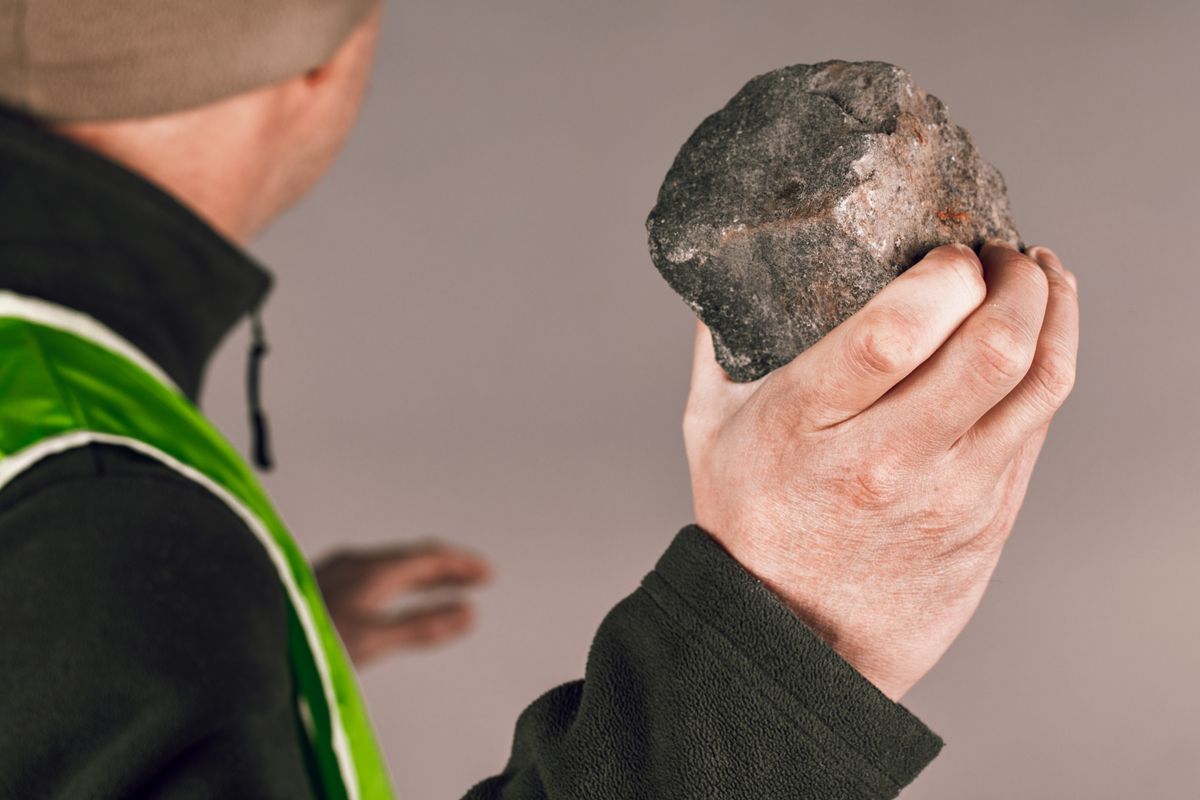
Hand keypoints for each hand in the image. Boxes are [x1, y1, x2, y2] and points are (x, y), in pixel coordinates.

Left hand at [314, 540, 491, 666]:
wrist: (245, 640)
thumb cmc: (303, 641)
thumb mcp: (372, 639)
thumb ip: (421, 626)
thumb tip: (468, 614)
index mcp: (370, 569)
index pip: (428, 557)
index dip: (461, 564)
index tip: (488, 572)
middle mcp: (352, 563)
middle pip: (410, 558)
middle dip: (446, 568)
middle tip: (475, 577)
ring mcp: (333, 572)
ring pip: (389, 566)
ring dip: (421, 576)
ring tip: (443, 588)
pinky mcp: (318, 586)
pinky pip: (372, 574)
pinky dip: (397, 582)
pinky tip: (391, 597)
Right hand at [684, 241, 1078, 700]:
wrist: (793, 642)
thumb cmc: (748, 525)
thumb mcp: (708, 427)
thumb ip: (720, 343)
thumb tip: (731, 271)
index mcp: (807, 427)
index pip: (893, 333)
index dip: (942, 274)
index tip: (948, 249)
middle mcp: (887, 460)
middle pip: (990, 349)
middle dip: (1017, 278)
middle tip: (1002, 252)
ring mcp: (950, 495)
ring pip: (1038, 382)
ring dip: (1054, 312)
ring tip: (1038, 278)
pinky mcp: (989, 517)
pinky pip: (1039, 424)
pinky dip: (1050, 364)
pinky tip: (1039, 336)